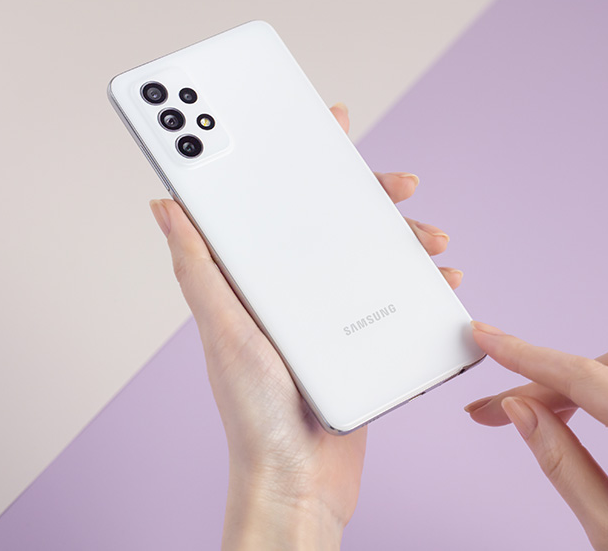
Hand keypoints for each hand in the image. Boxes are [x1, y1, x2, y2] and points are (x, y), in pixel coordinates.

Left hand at [149, 103, 462, 549]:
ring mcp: (329, 318)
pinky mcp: (360, 345)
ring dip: (407, 242)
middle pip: (337, 226)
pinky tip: (442, 286)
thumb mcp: (223, 331)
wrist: (299, 482)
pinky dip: (421, 288)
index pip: (278, 207)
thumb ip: (199, 268)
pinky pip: (395, 302)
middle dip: (373, 198)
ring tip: (435, 242)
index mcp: (256, 283)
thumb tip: (165, 205)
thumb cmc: (253, 412)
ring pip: (373, 260)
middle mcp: (293, 294)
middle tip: (401, 183)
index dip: (301, 163)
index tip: (328, 126)